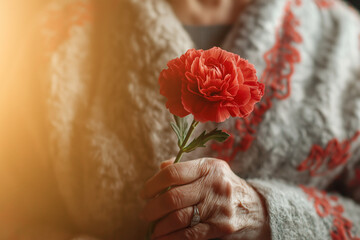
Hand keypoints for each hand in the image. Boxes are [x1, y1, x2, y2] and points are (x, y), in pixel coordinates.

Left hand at [140, 158, 270, 239]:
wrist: (256, 208)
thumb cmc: (224, 187)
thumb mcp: (210, 171)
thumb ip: (186, 168)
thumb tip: (160, 168)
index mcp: (209, 166)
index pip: (173, 173)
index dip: (153, 184)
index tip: (144, 193)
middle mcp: (214, 184)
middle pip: (173, 197)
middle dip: (153, 208)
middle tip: (145, 214)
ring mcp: (218, 206)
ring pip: (179, 217)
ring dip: (160, 226)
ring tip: (153, 229)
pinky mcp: (221, 227)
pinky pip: (189, 235)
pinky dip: (171, 238)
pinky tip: (162, 239)